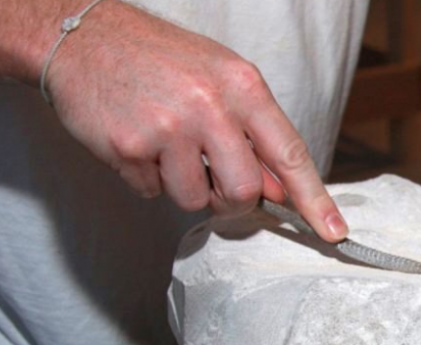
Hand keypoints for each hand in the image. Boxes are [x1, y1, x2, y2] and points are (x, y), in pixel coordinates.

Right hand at [44, 2, 347, 240]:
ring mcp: (168, 128)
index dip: (314, 199)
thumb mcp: (222, 79)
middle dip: (231, 198)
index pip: (290, 153)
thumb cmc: (162, 60)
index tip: (334, 231)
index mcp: (243, 86)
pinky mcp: (129, 147)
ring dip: (183, 185)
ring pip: (194, 199)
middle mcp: (210, 106)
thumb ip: (254, 133)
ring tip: (167, 145)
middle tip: (213, 178)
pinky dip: (147, 176)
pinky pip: (152, 191)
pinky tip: (138, 141)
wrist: (86, 37)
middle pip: (244, 190)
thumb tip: (279, 190)